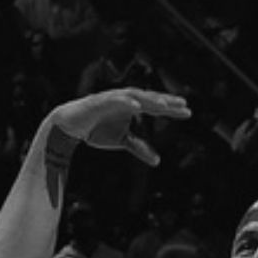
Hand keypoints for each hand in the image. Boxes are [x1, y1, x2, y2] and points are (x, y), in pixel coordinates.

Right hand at [49, 87, 190, 165]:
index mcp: (132, 107)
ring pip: (135, 96)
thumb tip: (158, 161)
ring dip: (150, 99)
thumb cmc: (96, 129)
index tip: (188, 113)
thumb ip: (139, 147)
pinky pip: (115, 100)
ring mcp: (113, 98)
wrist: (69, 126)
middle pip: (150, 99)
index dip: (171, 109)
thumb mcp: (122, 141)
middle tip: (184, 105)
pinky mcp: (100, 101)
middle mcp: (125, 100)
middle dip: (166, 101)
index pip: (155, 107)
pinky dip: (127, 102)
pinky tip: (138, 106)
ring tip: (165, 104)